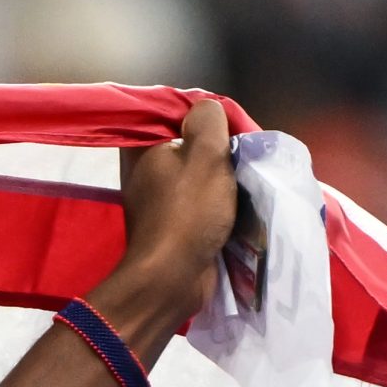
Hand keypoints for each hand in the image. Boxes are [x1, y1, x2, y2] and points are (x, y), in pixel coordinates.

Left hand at [96, 97, 238, 350]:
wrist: (172, 277)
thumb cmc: (189, 212)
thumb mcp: (206, 154)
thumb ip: (208, 121)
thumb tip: (205, 108)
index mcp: (142, 148)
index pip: (175, 115)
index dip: (206, 117)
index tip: (231, 127)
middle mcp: (143, 171)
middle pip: (189, 145)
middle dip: (218, 148)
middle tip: (242, 152)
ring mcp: (155, 200)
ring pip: (196, 173)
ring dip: (222, 175)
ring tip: (244, 174)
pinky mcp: (170, 223)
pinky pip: (198, 200)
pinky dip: (217, 199)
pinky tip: (237, 199)